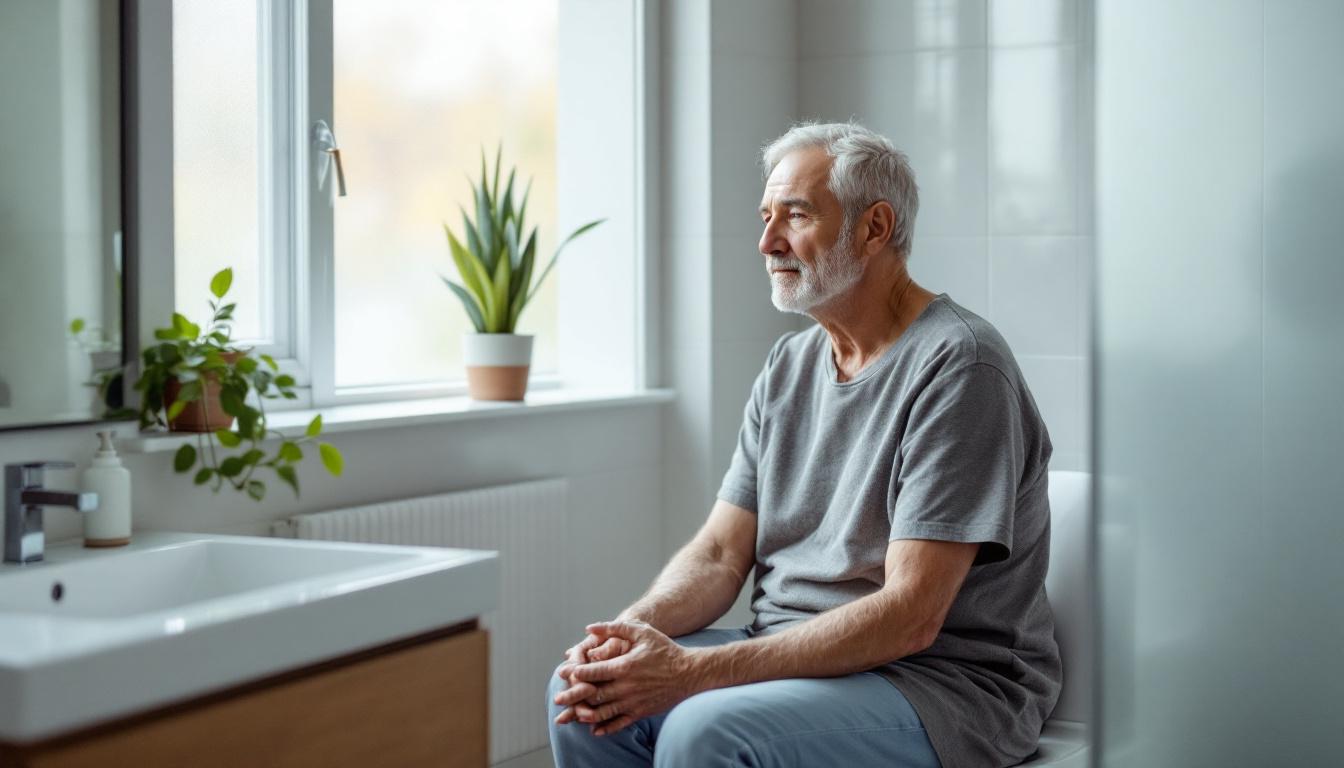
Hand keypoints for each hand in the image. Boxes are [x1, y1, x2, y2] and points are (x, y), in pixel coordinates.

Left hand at [554, 620, 703, 735]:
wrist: (689, 673)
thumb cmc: (664, 649)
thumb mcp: (641, 632)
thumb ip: (614, 628)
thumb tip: (589, 628)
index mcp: (625, 666)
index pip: (594, 671)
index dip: (576, 672)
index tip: (563, 672)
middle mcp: (627, 686)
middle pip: (594, 694)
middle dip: (574, 696)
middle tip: (558, 698)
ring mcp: (633, 701)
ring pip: (603, 712)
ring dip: (585, 714)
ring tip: (572, 714)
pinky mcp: (640, 712)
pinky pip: (619, 723)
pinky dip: (604, 728)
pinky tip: (594, 729)